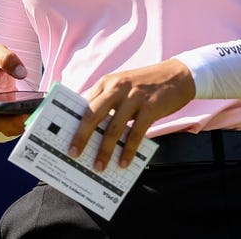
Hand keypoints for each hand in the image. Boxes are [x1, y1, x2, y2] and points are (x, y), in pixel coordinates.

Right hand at [0, 43, 30, 136]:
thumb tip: (21, 73)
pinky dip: (29, 123)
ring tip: (37, 116)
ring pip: (9, 128)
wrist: (1, 71)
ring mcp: (1, 116)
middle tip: (25, 116)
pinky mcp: (13, 119)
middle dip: (9, 123)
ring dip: (22, 126)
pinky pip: (20, 126)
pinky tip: (42, 115)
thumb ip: (6, 58)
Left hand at [69, 58, 195, 171]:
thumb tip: (90, 130)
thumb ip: (107, 102)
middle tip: (73, 154)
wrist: (178, 75)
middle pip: (93, 114)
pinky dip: (128, 150)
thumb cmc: (147, 84)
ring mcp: (134, 97)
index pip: (84, 104)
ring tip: (99, 166)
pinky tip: (123, 162)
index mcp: (107, 83)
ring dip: (104, 150)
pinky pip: (135, 133)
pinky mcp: (150, 107)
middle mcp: (117, 88)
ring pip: (113, 127)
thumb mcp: (123, 85)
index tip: (63, 138)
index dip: (72, 123)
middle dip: (81, 136)